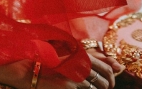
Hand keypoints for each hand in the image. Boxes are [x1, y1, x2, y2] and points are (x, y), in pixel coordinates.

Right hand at [1, 51, 117, 88]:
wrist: (30, 70)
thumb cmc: (49, 63)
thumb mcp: (68, 57)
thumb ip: (86, 61)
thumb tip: (112, 67)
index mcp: (82, 56)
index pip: (105, 67)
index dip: (111, 77)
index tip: (111, 83)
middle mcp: (81, 65)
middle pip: (103, 81)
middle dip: (106, 87)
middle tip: (105, 88)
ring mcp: (75, 78)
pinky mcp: (68, 87)